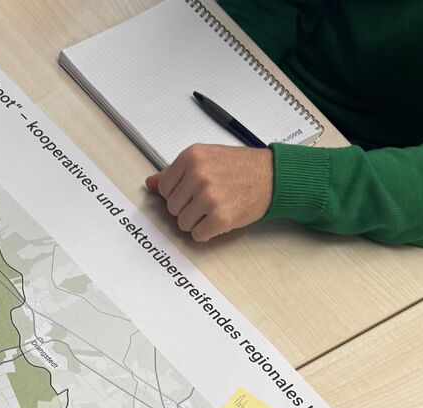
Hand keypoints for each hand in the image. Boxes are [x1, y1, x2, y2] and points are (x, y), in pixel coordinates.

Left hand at [146, 143, 272, 240]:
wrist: (271, 176)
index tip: (192, 190)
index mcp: (192, 157)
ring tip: (214, 208)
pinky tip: (219, 218)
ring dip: (196, 221)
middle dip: (187, 208)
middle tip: (207, 199)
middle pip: (172, 208)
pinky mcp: (219, 218)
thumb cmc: (240, 167)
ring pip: (182, 223)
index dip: (177, 193)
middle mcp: (198, 175)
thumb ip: (176, 171)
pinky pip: (197, 235)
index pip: (163, 188)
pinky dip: (207, 232)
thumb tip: (151, 183)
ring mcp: (208, 197)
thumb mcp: (206, 158)